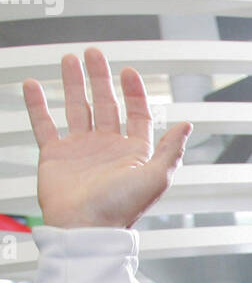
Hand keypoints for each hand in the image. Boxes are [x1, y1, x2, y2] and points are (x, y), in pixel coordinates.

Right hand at [24, 47, 190, 228]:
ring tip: (69, 60)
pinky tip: (34, 86)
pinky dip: (37, 104)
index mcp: (133, 153)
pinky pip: (44, 124)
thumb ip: (170, 151)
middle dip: (100, 78)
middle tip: (94, 54)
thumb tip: (186, 126)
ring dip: (73, 83)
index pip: (136, 114)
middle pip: (105, 104)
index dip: (134, 92)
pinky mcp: (55, 155)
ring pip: (76, 107)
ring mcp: (80, 150)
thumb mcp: (155, 178)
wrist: (85, 228)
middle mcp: (107, 148)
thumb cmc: (120, 209)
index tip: (128, 71)